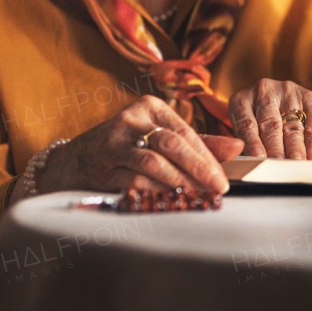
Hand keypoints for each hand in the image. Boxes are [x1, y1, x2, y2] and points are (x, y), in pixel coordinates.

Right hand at [33, 95, 241, 196]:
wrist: (74, 160)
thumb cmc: (127, 147)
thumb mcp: (159, 137)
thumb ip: (199, 142)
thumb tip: (237, 146)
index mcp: (150, 107)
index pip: (186, 132)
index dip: (208, 156)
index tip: (224, 178)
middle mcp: (131, 119)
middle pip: (172, 144)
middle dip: (199, 169)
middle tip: (217, 188)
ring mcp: (114, 141)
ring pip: (154, 164)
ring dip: (179, 184)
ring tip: (198, 197)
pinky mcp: (102, 165)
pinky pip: (134, 181)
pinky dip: (155, 193)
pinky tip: (170, 203)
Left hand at [228, 78, 311, 162]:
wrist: (295, 122)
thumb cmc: (263, 136)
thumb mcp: (249, 138)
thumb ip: (246, 150)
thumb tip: (249, 169)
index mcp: (241, 101)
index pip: (246, 123)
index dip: (253, 142)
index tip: (259, 158)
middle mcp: (264, 91)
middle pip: (270, 124)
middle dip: (276, 148)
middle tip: (279, 166)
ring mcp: (289, 92)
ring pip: (292, 126)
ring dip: (296, 148)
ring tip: (298, 164)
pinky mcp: (311, 98)